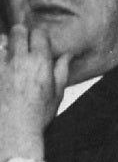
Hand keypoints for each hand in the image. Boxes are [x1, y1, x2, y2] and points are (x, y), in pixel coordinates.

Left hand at [0, 23, 67, 161]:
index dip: (39, 35)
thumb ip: (61, 71)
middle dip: (21, 33)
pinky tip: (3, 64)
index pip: (39, 34)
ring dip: (6, 43)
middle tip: (22, 40)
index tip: (38, 40)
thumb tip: (67, 55)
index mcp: (40, 63)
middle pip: (18, 31)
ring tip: (9, 53)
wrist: (13, 130)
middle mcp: (20, 60)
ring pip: (1, 40)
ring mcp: (1, 65)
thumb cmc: (37, 114)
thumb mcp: (57, 93)